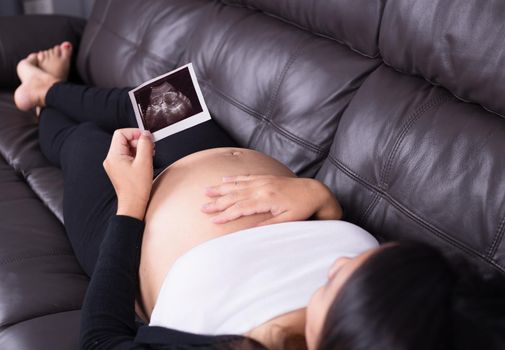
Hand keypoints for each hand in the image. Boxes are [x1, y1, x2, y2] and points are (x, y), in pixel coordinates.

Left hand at [103, 128, 154, 219]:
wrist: (133, 204)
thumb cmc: (137, 187)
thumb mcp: (144, 162)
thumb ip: (145, 144)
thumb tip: (146, 134)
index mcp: (114, 155)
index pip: (121, 133)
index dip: (134, 133)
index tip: (145, 137)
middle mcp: (111, 159)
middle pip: (123, 140)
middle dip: (138, 141)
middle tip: (150, 147)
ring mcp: (114, 164)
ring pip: (126, 148)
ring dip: (138, 148)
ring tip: (148, 155)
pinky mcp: (118, 169)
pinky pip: (127, 156)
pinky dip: (136, 155)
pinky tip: (144, 161)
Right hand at [201, 175, 341, 225]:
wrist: (315, 191)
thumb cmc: (303, 208)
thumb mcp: (288, 220)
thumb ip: (269, 225)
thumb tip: (250, 232)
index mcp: (266, 199)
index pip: (240, 208)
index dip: (225, 214)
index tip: (213, 220)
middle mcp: (262, 188)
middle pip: (234, 195)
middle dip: (217, 202)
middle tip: (202, 207)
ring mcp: (263, 181)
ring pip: (237, 185)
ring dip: (221, 188)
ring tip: (206, 191)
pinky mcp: (266, 178)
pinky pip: (246, 177)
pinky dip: (233, 179)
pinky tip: (224, 180)